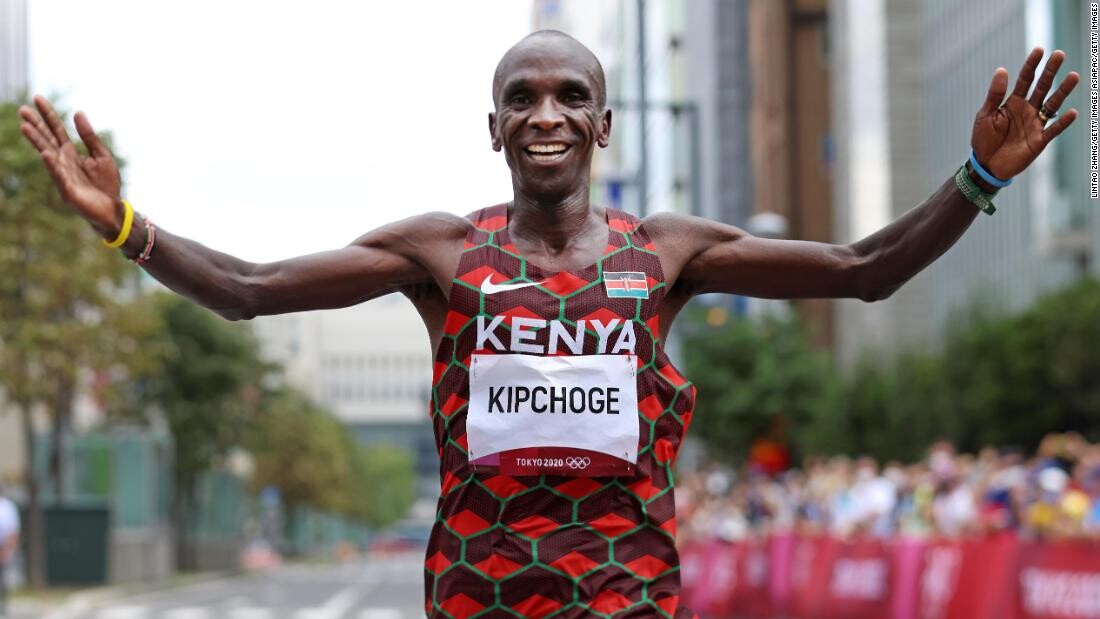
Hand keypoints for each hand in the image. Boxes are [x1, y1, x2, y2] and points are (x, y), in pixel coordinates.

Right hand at [19, 95, 123, 236]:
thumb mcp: (101, 155)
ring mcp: (62, 175)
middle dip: (36, 125)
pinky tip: (46, 154)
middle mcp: (63, 161)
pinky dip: (53, 165)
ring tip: (25, 126)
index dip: (48, 115)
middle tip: (23, 109)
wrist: (112, 209)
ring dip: (37, 141)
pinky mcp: (68, 190)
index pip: (56, 130)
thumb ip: (90, 137)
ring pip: (48, 155)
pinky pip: (59, 175)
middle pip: (47, 139)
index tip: (37, 98)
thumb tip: (78, 112)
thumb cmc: (106, 184)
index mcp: (71, 152)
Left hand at [972, 47, 1078, 179]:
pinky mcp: (1039, 140)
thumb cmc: (984, 139)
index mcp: (1013, 102)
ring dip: (1063, 91)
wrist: (986, 165)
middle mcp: (1027, 110)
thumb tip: (1001, 69)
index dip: (1032, 65)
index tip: (1040, 50)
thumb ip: (995, 94)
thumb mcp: (985, 115)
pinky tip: (1071, 112)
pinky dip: (1062, 122)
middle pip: (1042, 87)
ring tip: (1074, 76)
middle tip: (1060, 54)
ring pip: (1052, 104)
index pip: (1025, 80)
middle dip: (1050, 71)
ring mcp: (1035, 124)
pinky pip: (1054, 130)